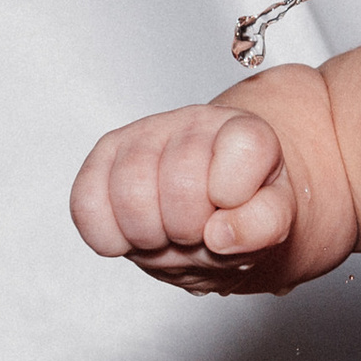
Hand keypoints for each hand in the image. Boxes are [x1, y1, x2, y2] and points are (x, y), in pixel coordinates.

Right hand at [69, 104, 298, 295]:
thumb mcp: (274, 220)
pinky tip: (134, 234)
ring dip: (151, 236)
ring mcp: (146, 136)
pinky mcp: (104, 157)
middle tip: (200, 231)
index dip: (235, 192)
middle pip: (181, 183)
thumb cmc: (244, 209)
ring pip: (130, 193)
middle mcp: (194, 123)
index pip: (244, 147)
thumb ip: (264, 224)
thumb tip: (222, 234)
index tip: (232, 205)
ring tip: (169, 234)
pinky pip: (86, 204)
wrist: (212, 208)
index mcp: (247, 132)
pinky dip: (110, 237)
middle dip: (192, 229)